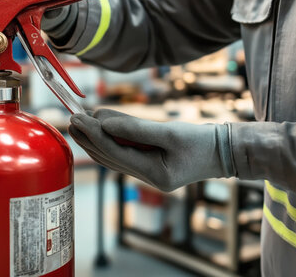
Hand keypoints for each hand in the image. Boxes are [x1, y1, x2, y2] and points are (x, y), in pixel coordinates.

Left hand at [69, 109, 234, 191]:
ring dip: (95, 140)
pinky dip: (110, 140)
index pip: (115, 153)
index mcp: (154, 175)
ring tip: (79, 122)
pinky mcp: (150, 165)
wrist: (224, 151)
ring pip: (114, 156)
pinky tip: (99, 127)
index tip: (79, 118)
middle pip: (110, 157)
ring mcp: (148, 174)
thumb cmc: (202, 142)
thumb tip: (104, 122)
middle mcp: (147, 178)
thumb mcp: (171, 132)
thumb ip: (137, 128)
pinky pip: (124, 153)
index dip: (94, 135)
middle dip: (89, 138)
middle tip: (72, 118)